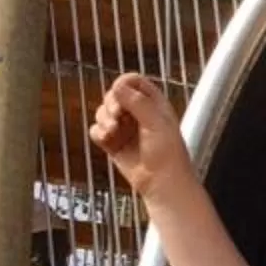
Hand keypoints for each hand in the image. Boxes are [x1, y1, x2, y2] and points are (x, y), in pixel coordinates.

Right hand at [90, 73, 191, 202]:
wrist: (162, 183)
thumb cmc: (168, 154)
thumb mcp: (156, 123)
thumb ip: (138, 102)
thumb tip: (118, 86)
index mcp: (153, 103)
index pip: (133, 82)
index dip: (123, 85)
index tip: (120, 95)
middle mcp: (137, 113)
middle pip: (114, 95)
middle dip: (111, 103)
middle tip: (117, 115)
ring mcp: (124, 128)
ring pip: (103, 112)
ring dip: (104, 119)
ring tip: (113, 131)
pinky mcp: (113, 144)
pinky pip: (97, 131)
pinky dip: (98, 133)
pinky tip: (106, 139)